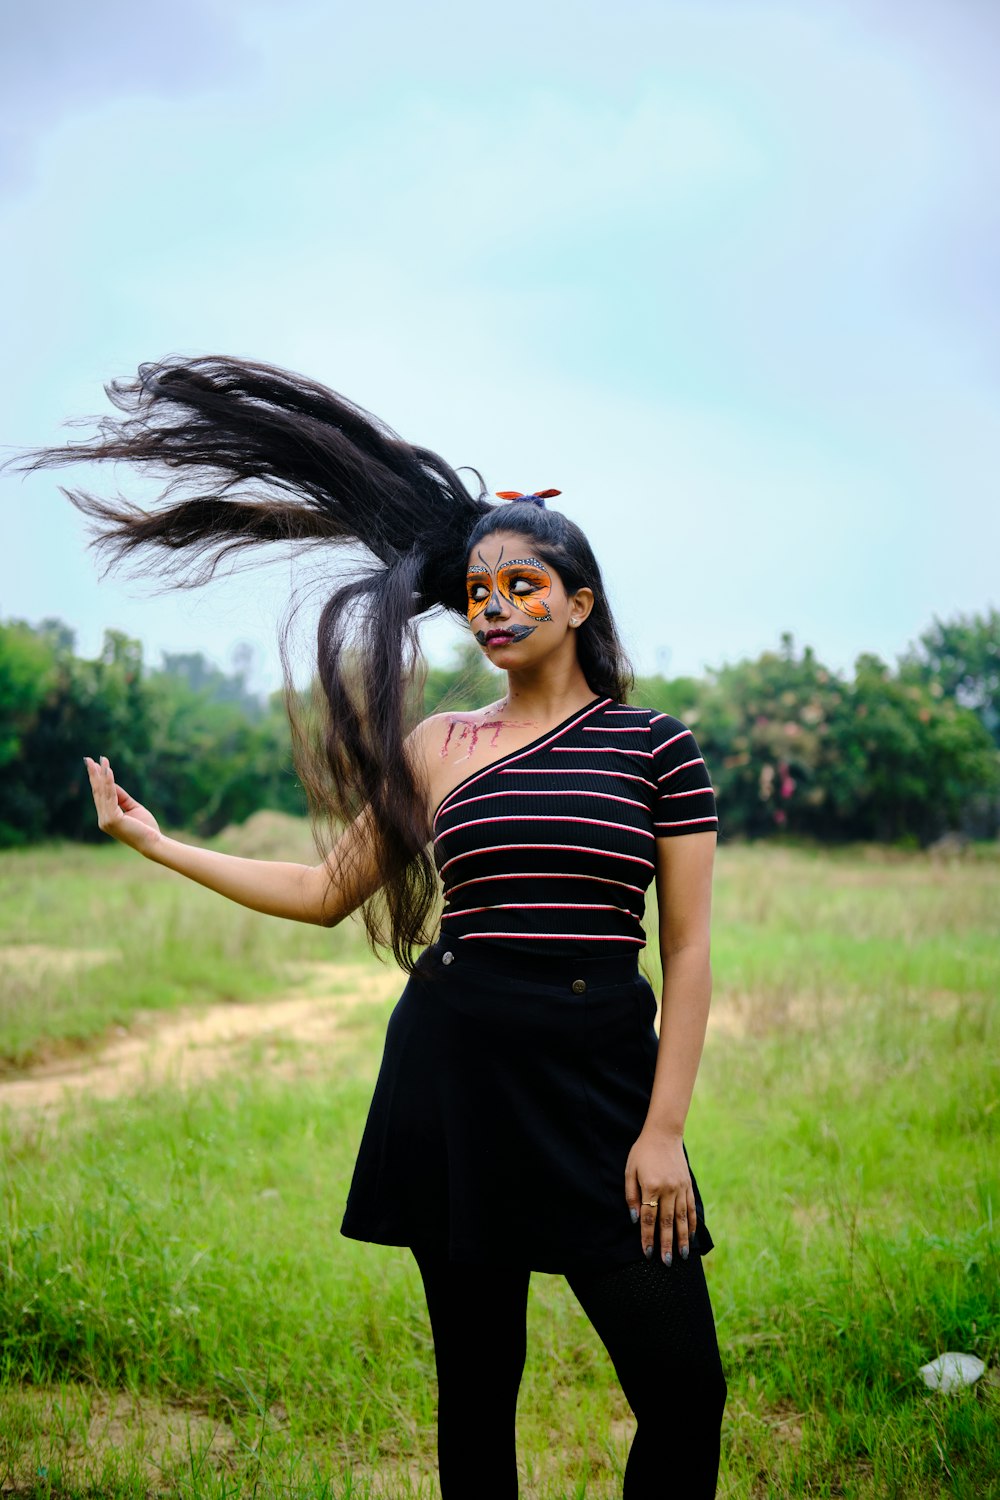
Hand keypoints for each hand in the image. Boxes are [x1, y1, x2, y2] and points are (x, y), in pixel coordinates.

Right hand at [83, 755, 160, 853]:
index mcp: (107, 818)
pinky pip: (111, 797)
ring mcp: (106, 820)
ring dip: (102, 775)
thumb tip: (112, 783)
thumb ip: (122, 797)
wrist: (154, 843)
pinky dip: (109, 783)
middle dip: (94, 775)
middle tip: (89, 759)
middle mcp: (103, 819)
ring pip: (103, 792)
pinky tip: (109, 772)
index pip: (99, 796)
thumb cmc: (146, 827)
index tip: (94, 766)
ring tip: (102, 760)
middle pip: (97, 793)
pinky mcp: (112, 819)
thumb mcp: (133, 808)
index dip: (96, 781)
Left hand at [625, 1126, 697, 1265]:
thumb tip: (634, 1220)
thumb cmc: (642, 1152)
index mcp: (651, 1186)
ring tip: (681, 1256)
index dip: (647, 1237)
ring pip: (681, 1218)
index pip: (648, 1218)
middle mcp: (668, 1189)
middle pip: (667, 1222)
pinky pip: (690, 1208)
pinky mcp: (688, 1185)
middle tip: (666, 1263)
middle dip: (666, 1244)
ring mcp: (680, 1188)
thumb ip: (631, 1195)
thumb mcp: (630, 1170)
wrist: (664, 1134)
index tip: (648, 1253)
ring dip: (681, 1238)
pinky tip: (690, 1236)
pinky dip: (691, 1223)